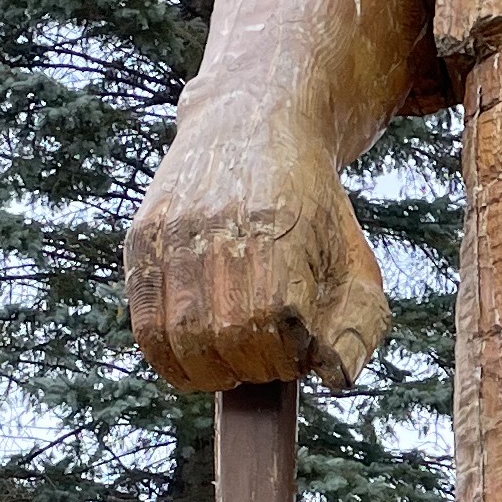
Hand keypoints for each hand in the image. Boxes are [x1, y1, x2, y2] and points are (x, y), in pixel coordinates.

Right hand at [126, 101, 391, 393]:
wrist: (252, 124)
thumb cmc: (312, 209)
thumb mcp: (354, 259)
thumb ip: (360, 325)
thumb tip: (333, 378)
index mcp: (279, 229)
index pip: (275, 326)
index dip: (289, 357)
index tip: (300, 351)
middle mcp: (219, 226)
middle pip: (226, 338)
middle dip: (253, 368)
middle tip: (268, 360)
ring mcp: (173, 232)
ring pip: (181, 339)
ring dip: (212, 372)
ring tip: (235, 364)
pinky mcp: (141, 239)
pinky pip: (144, 325)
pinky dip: (170, 360)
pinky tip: (198, 362)